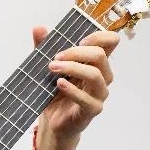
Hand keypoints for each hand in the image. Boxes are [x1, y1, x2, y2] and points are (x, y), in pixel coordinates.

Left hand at [31, 25, 118, 149]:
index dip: (97, 37)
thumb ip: (44, 48)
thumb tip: (38, 27)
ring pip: (96, 76)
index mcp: (96, 63)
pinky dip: (73, 90)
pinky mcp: (93, 110)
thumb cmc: (54, 93)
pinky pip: (88, 99)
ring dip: (73, 68)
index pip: (110, 43)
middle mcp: (102, 76)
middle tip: (54, 58)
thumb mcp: (47, 68)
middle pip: (100, 56)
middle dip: (76, 53)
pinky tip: (59, 84)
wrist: (52, 122)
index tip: (77, 40)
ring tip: (52, 68)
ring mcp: (99, 94)